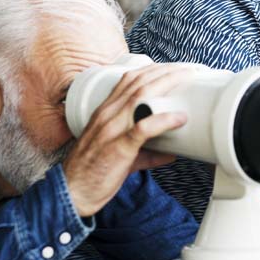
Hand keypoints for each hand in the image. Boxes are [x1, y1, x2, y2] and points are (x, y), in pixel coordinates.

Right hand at [62, 62, 202, 216]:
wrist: (71, 193)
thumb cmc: (94, 172)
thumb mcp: (121, 154)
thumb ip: (146, 152)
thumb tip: (172, 153)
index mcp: (105, 112)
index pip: (129, 80)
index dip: (153, 69)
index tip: (173, 67)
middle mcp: (107, 115)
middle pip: (139, 82)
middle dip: (165, 71)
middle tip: (188, 69)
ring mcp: (112, 130)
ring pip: (141, 96)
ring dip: (167, 83)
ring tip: (187, 79)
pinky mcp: (118, 148)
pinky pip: (142, 129)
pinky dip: (163, 120)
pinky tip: (179, 118)